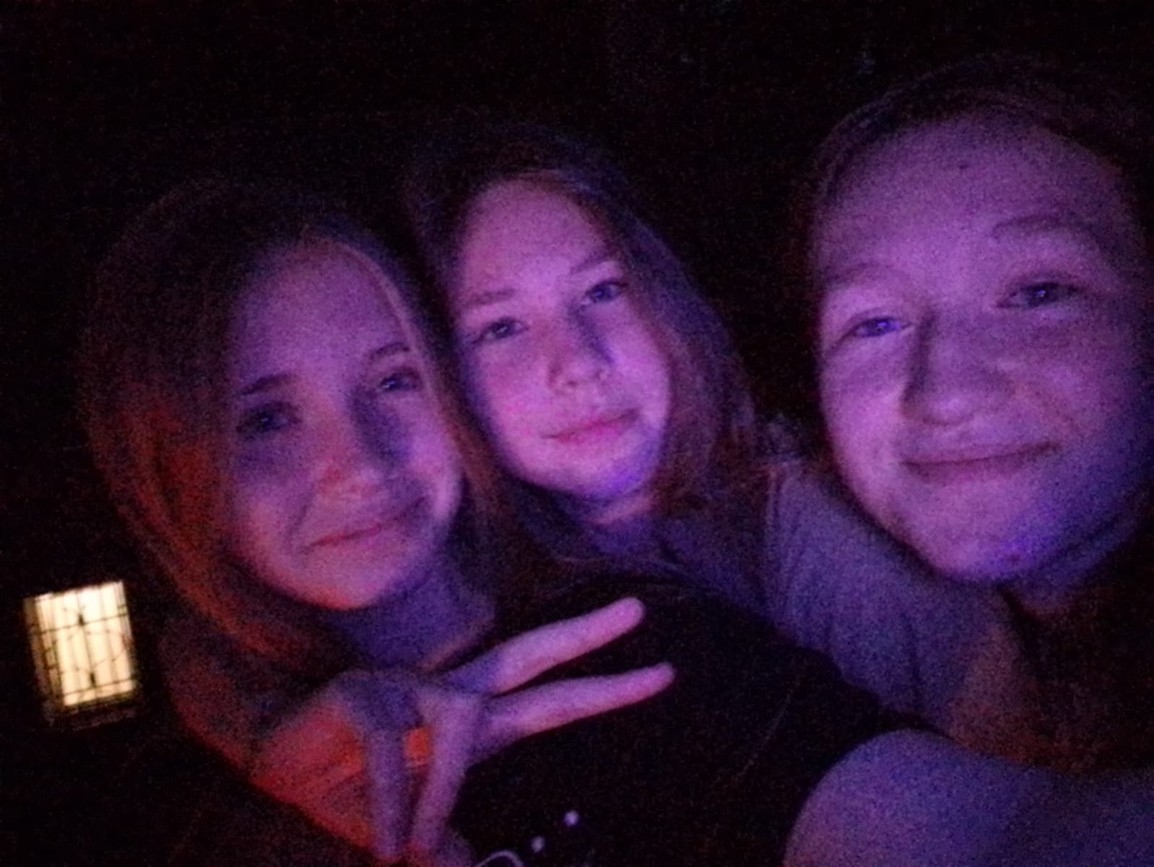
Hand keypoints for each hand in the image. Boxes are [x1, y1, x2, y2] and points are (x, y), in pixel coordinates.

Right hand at [250, 598, 672, 863]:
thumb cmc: (353, 789)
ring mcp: (410, 687)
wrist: (278, 767)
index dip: (603, 690)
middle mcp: (449, 694)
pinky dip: (391, 808)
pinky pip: (394, 754)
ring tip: (410, 853)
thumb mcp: (411, 829)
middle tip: (637, 610)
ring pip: (461, 725)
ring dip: (439, 797)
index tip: (661, 673)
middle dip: (583, 636)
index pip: (550, 698)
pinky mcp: (366, 695)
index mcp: (471, 721)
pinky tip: (383, 847)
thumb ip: (447, 842)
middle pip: (529, 654)